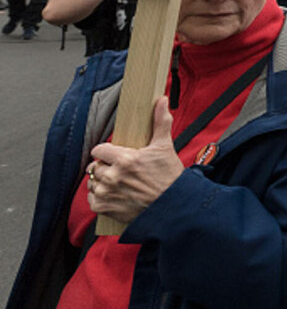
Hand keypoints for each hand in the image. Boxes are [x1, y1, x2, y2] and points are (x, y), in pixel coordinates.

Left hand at [88, 97, 183, 223]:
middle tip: (118, 170)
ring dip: (100, 182)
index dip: (105, 152)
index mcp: (125, 159)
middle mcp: (113, 176)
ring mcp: (107, 193)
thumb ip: (160, 122)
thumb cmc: (170, 178)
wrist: (173, 207)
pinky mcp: (105, 208)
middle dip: (104, 167)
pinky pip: (92, 199)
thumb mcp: (165, 147)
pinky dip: (99, 198)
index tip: (113, 155)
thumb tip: (161, 100)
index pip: (99, 150)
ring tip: (116, 183)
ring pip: (92, 182)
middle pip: (94, 167)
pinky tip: (113, 195)